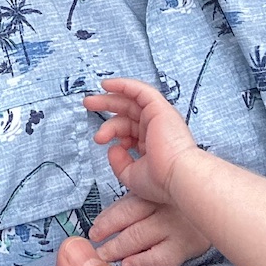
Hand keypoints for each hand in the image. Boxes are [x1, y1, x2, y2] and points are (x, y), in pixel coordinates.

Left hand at [83, 78, 197, 203]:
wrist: (177, 177)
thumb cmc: (160, 181)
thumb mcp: (131, 174)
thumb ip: (119, 162)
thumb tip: (113, 147)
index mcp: (152, 142)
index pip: (129, 130)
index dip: (113, 132)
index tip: (102, 141)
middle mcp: (156, 128)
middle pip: (128, 112)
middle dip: (106, 107)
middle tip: (88, 105)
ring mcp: (158, 117)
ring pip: (131, 100)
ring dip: (110, 97)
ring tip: (89, 100)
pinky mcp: (159, 108)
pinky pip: (140, 90)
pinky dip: (124, 85)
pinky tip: (106, 85)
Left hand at [86, 193, 209, 265]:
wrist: (217, 209)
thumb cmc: (177, 205)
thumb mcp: (156, 195)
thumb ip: (132, 204)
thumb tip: (100, 225)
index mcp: (155, 191)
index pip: (124, 208)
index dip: (106, 221)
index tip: (94, 232)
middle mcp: (165, 206)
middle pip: (129, 223)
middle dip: (109, 239)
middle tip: (97, 251)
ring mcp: (177, 226)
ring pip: (139, 239)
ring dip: (118, 250)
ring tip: (106, 257)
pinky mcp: (188, 245)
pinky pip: (160, 258)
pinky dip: (142, 263)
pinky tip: (129, 265)